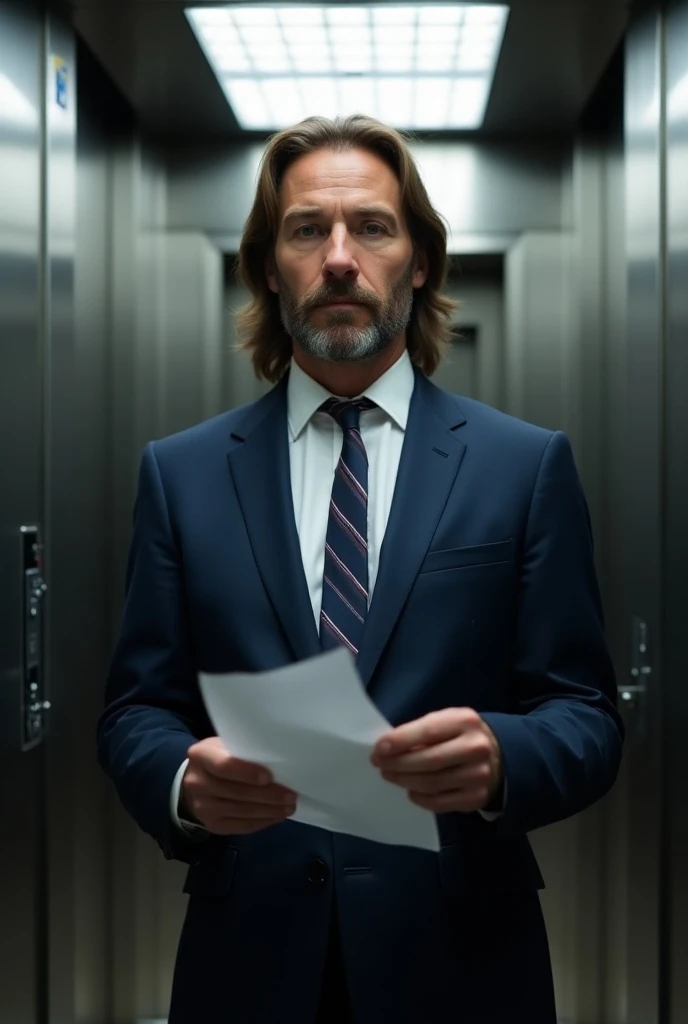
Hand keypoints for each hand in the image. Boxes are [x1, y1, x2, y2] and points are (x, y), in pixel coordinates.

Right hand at [181, 737, 297, 834]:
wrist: (196, 780)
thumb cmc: (220, 756)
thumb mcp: (226, 745)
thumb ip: (244, 751)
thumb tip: (279, 760)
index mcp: (201, 755)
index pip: (224, 766)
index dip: (247, 773)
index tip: (270, 777)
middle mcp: (197, 783)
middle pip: (237, 792)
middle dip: (267, 795)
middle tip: (291, 795)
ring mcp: (203, 807)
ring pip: (242, 811)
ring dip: (269, 811)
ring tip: (289, 807)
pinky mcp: (212, 825)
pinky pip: (241, 826)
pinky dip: (262, 822)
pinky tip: (276, 816)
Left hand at [370, 709, 502, 813]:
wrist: (499, 756)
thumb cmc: (460, 735)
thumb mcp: (446, 721)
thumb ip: (421, 731)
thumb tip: (387, 748)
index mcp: (465, 721)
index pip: (428, 732)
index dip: (400, 741)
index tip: (378, 749)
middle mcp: (476, 748)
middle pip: (429, 760)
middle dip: (398, 764)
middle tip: (379, 765)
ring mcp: (479, 775)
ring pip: (432, 783)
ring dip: (404, 781)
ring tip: (390, 775)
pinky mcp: (477, 797)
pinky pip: (440, 803)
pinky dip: (420, 798)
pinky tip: (410, 790)